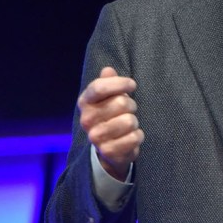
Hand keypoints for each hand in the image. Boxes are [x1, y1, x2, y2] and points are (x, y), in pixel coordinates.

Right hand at [78, 66, 143, 180]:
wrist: (108, 149)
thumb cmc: (110, 116)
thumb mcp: (107, 98)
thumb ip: (108, 83)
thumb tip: (108, 70)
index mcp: (85, 102)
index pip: (100, 87)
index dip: (120, 83)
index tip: (132, 85)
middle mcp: (86, 120)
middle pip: (121, 103)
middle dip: (131, 105)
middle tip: (129, 111)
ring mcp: (96, 137)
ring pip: (129, 121)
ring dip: (134, 122)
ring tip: (128, 126)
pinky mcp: (108, 151)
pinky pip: (134, 137)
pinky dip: (138, 136)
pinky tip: (130, 137)